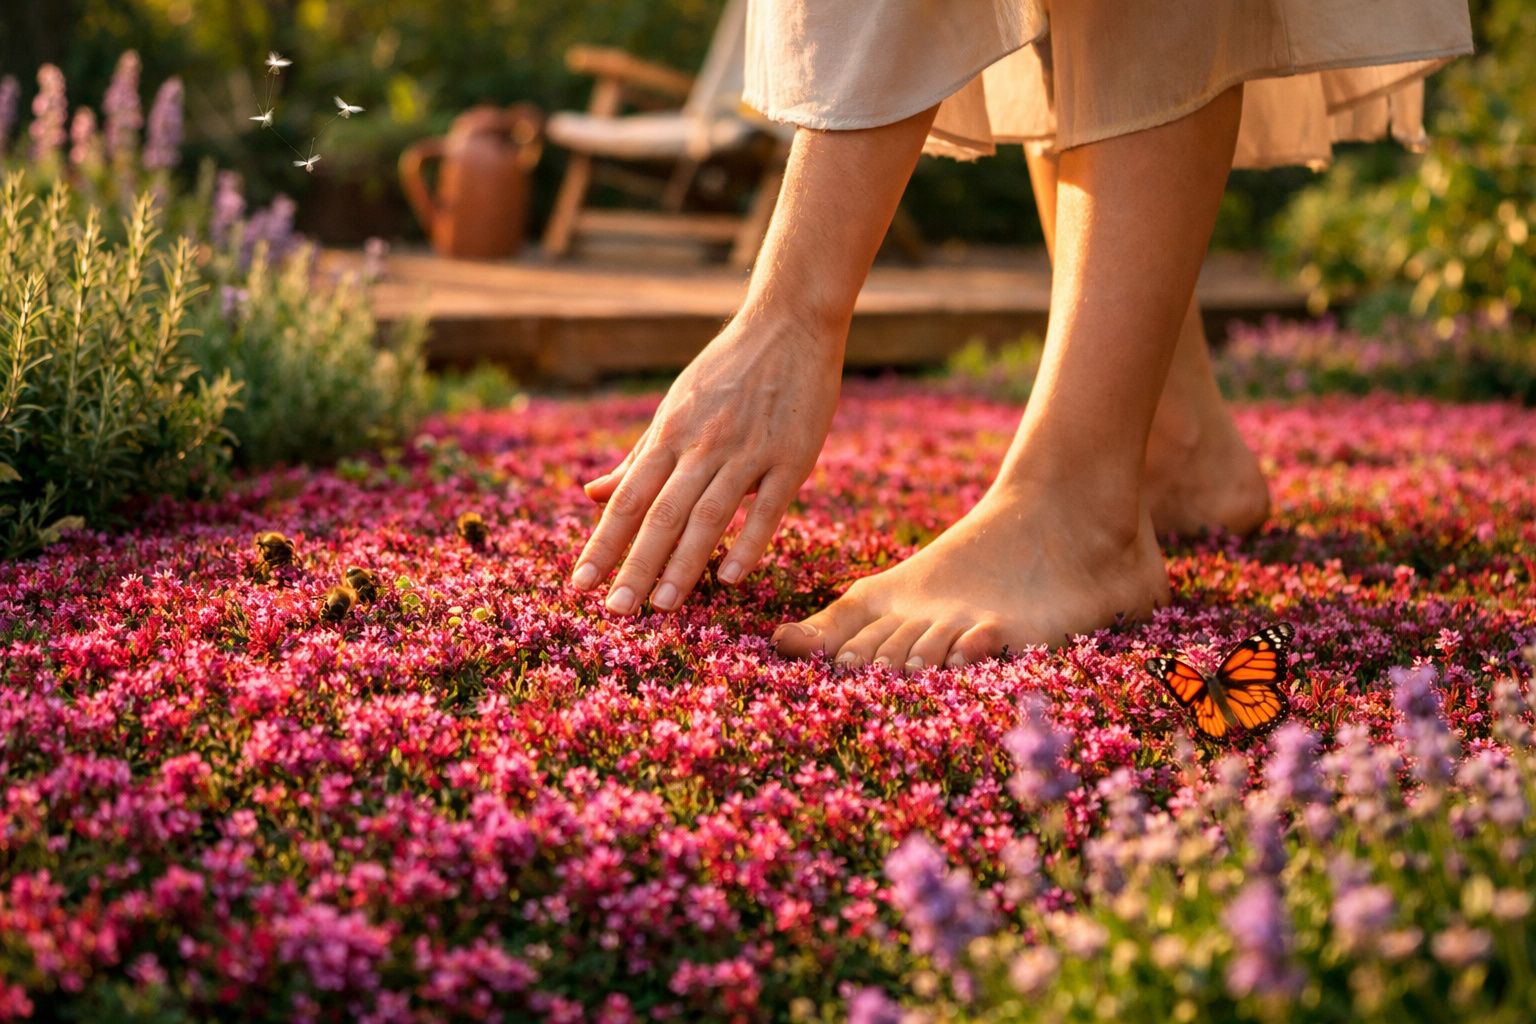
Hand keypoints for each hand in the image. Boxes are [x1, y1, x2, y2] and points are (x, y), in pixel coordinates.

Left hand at [570, 314, 841, 613]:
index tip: (580, 585)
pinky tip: (730, 576)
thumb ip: (637, 458)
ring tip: (663, 605)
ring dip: (684, 563)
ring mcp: (748, 451)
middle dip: (635, 565)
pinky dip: (749, 541)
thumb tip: (591, 495)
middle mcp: (703, 445)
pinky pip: (768, 505)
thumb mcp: (675, 408)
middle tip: (616, 611)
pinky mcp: (793, 456)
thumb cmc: (728, 371)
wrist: (789, 325)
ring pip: (708, 514)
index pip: (627, 499)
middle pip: (661, 513)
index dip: (602, 543)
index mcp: (670, 434)